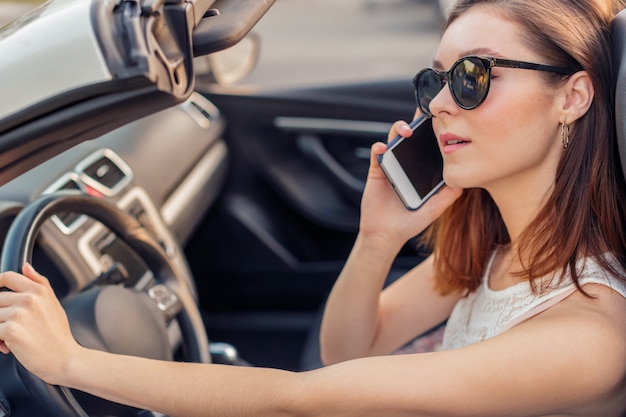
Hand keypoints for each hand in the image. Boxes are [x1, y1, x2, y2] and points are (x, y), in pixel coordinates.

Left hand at [0, 264, 79, 384]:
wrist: (65, 359)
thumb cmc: (58, 336)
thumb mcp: (53, 304)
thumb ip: (39, 283)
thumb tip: (26, 267)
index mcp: (38, 291)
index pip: (7, 277)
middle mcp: (28, 299)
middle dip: (0, 316)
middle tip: (12, 328)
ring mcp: (19, 314)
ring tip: (11, 340)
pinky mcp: (10, 330)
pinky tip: (9, 347)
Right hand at [359, 119, 461, 246]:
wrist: (386, 235)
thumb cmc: (410, 222)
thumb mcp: (435, 209)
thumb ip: (449, 195)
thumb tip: (467, 181)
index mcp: (420, 169)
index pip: (427, 145)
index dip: (433, 132)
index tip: (441, 120)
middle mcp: (406, 163)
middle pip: (411, 137)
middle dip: (416, 122)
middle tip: (424, 114)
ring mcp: (390, 165)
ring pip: (393, 139)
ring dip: (398, 130)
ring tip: (406, 131)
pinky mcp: (377, 171)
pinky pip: (377, 155)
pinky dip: (379, 148)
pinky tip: (383, 148)